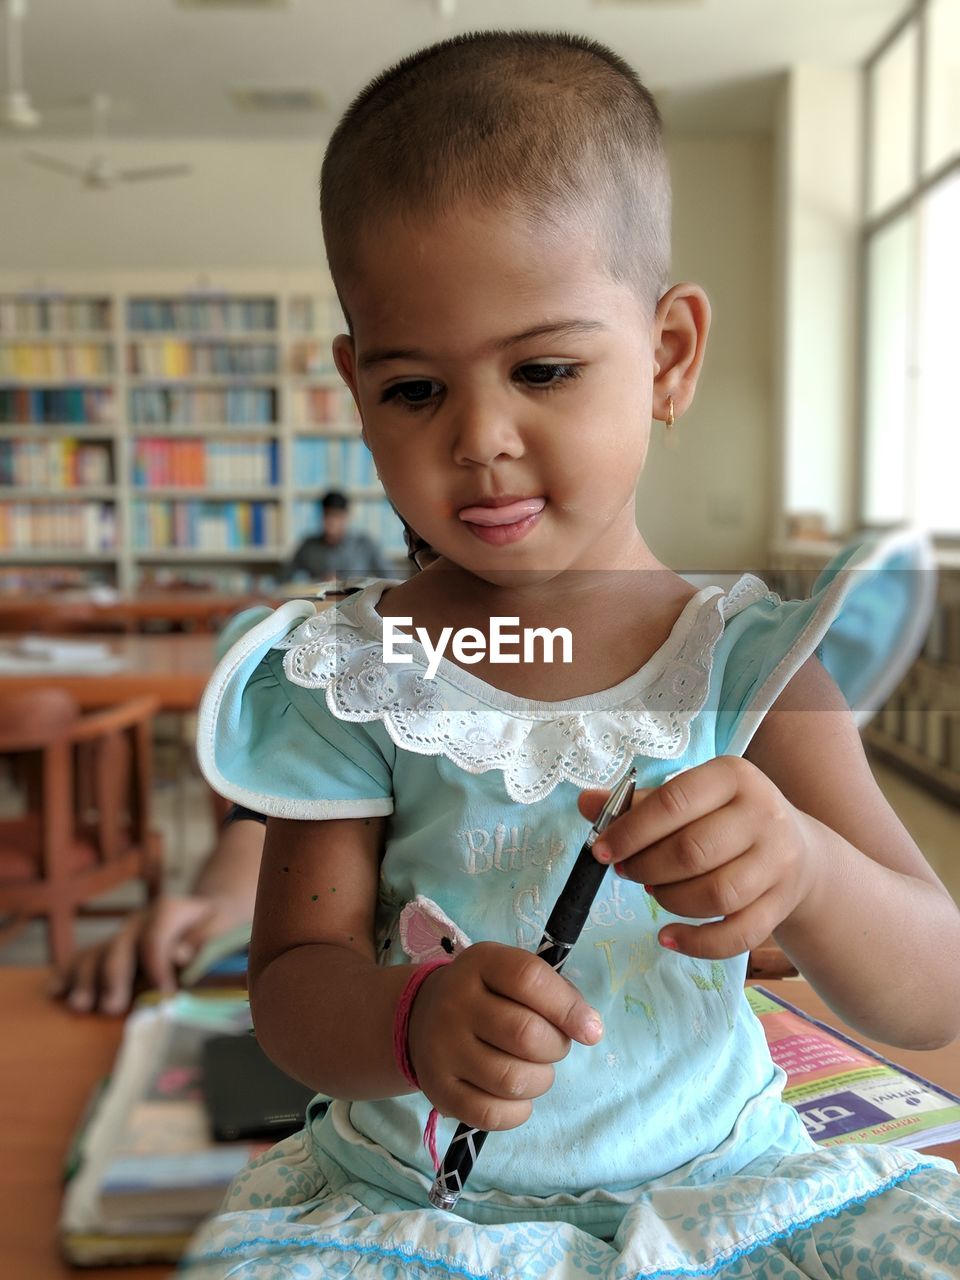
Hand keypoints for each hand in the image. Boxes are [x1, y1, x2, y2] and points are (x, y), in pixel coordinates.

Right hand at [49, 894, 246, 1015]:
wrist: (207, 916)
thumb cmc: (217, 927)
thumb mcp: (223, 927)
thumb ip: (206, 940)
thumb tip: (181, 956)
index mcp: (169, 911)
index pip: (155, 937)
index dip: (158, 966)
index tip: (165, 994)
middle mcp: (140, 920)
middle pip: (120, 947)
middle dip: (115, 978)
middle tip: (112, 1006)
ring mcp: (121, 934)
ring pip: (97, 954)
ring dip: (87, 980)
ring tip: (81, 1006)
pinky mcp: (110, 948)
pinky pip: (83, 957)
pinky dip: (68, 972)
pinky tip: (55, 990)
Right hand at [406, 941, 602, 1131]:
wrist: (422, 1017)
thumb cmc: (486, 995)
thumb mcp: (511, 974)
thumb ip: (554, 992)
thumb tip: (590, 1029)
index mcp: (480, 963)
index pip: (529, 978)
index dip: (568, 1007)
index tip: (591, 1030)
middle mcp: (455, 1003)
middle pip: (525, 1034)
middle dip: (556, 1047)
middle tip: (552, 1046)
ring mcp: (443, 1049)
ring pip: (512, 1079)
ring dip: (541, 1080)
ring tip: (536, 1070)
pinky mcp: (439, 1090)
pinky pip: (492, 1114)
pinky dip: (518, 1111)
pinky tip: (518, 1096)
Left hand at [580, 756, 820, 959]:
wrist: (797, 848)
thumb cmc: (726, 816)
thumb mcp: (691, 797)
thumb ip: (640, 803)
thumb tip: (587, 804)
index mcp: (734, 776)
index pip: (674, 803)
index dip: (631, 831)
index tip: (601, 851)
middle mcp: (764, 814)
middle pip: (693, 852)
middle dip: (647, 868)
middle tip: (626, 872)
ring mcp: (778, 861)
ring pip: (715, 894)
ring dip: (670, 900)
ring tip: (655, 891)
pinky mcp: (782, 903)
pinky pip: (737, 935)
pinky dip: (697, 943)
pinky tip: (668, 937)